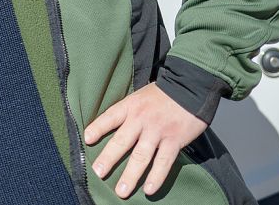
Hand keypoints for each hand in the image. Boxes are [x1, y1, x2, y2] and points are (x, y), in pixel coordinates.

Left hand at [84, 82, 206, 197]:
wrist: (191, 87)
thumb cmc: (162, 94)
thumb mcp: (139, 96)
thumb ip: (127, 112)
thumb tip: (111, 128)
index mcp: (130, 106)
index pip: (109, 117)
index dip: (97, 128)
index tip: (87, 140)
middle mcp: (141, 119)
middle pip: (121, 142)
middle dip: (108, 159)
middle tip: (98, 173)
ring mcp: (158, 131)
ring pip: (141, 156)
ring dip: (130, 175)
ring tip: (121, 191)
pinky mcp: (175, 140)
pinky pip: (164, 162)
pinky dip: (156, 177)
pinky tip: (149, 189)